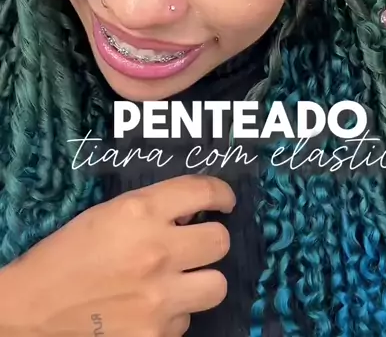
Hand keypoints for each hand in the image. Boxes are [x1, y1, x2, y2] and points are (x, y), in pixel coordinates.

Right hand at [0, 175, 234, 336]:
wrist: (33, 306)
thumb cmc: (69, 252)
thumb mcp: (111, 213)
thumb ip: (154, 209)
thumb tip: (194, 213)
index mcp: (141, 211)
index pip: (204, 191)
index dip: (222, 195)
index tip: (224, 202)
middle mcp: (157, 251)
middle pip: (220, 241)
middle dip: (210, 240)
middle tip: (195, 245)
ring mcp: (159, 298)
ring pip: (216, 285)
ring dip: (200, 281)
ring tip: (178, 281)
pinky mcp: (155, 336)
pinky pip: (185, 321)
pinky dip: (172, 315)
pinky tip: (148, 309)